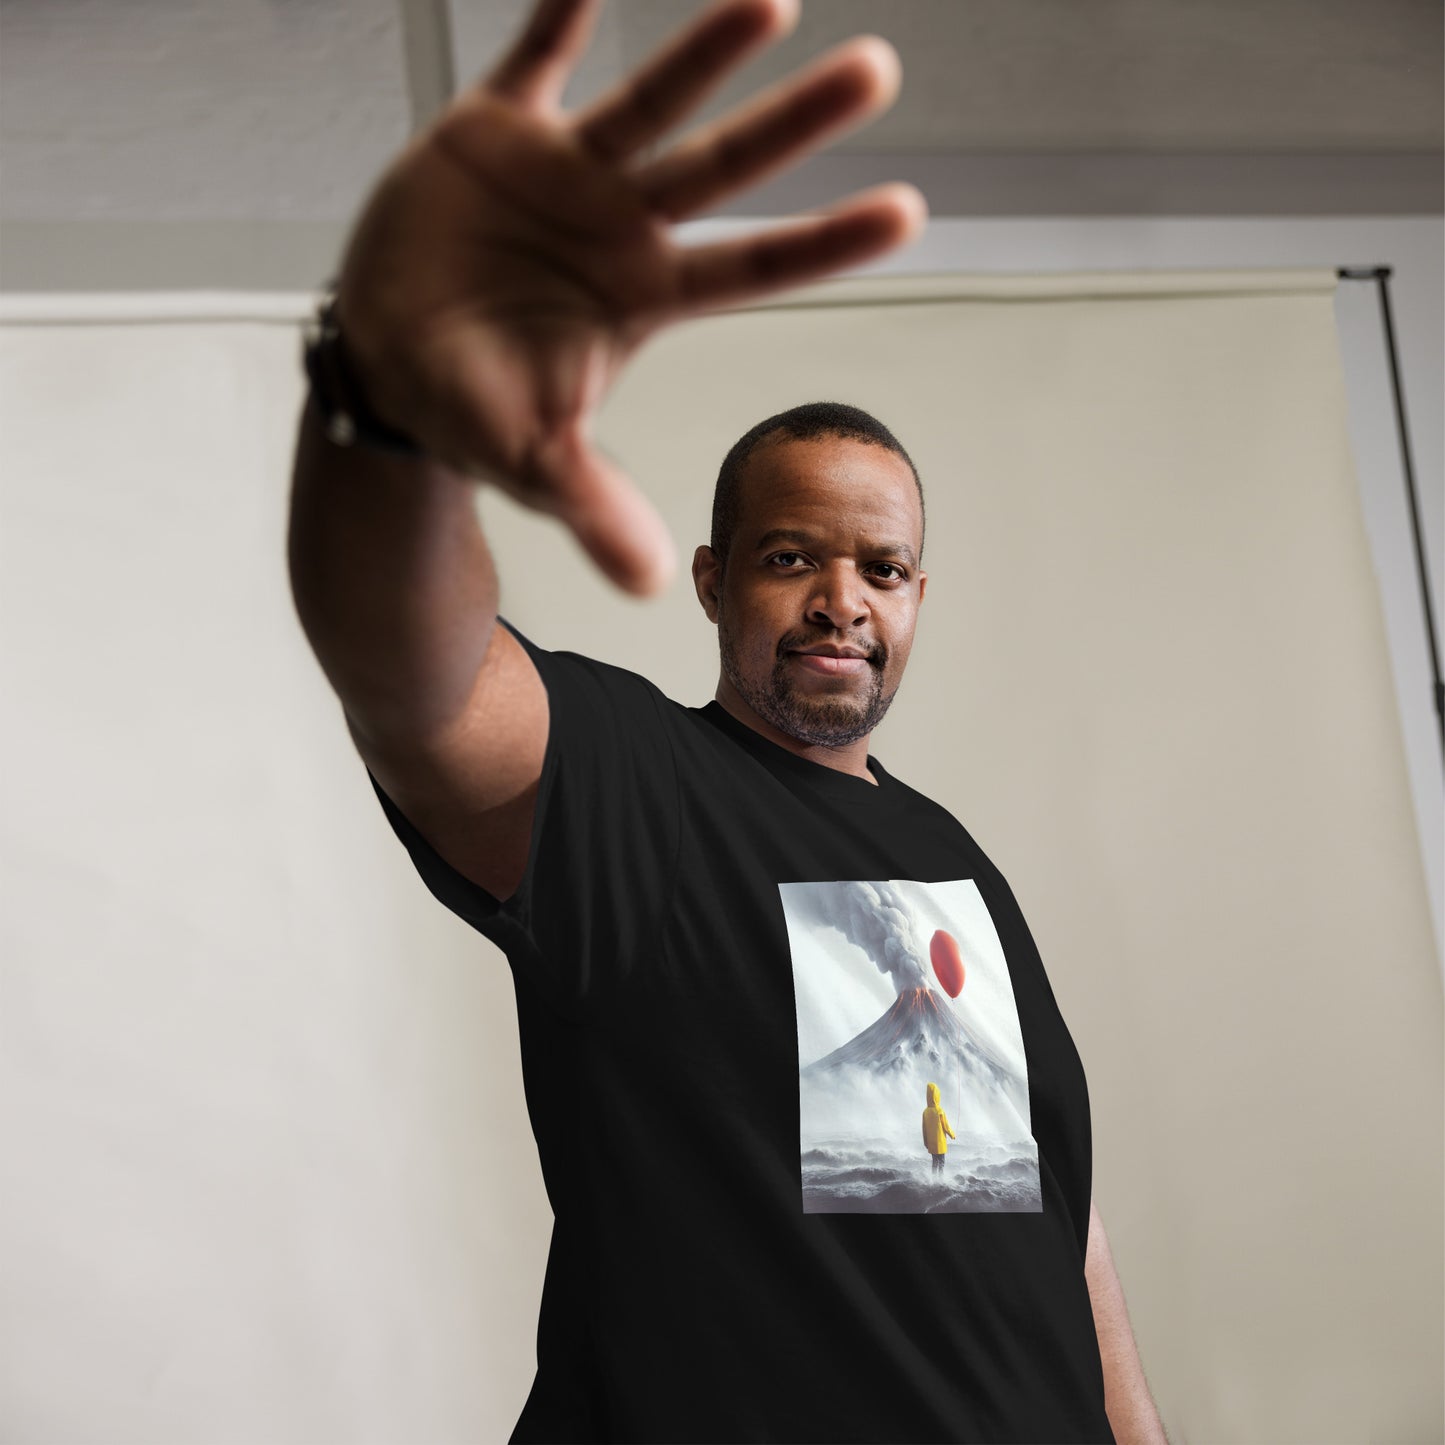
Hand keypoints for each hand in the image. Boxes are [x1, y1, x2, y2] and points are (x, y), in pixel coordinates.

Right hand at [333, 0, 926, 595]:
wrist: (387, 360)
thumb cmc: (472, 408)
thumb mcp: (533, 463)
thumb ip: (594, 507)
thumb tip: (650, 583)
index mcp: (643, 297)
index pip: (753, 268)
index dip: (825, 243)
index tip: (909, 213)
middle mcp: (620, 226)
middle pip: (723, 169)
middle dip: (795, 123)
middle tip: (879, 73)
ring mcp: (563, 173)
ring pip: (649, 100)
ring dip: (705, 51)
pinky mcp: (493, 131)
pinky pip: (534, 56)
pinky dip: (561, 11)